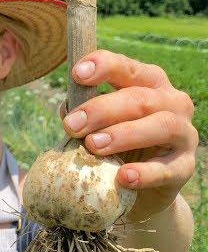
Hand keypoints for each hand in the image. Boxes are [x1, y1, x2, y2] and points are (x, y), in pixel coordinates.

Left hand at [58, 50, 197, 221]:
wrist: (142, 186)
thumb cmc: (117, 144)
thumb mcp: (99, 124)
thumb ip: (85, 114)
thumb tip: (67, 109)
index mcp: (149, 84)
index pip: (128, 68)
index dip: (104, 66)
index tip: (77, 74)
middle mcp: (172, 103)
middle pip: (140, 98)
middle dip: (102, 110)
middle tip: (71, 125)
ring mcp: (183, 134)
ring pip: (162, 125)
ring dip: (124, 134)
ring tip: (94, 145)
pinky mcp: (185, 167)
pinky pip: (169, 169)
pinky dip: (146, 173)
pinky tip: (124, 177)